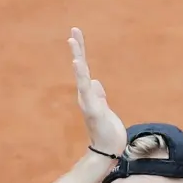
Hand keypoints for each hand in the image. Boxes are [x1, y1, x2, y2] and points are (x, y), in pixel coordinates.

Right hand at [68, 27, 126, 157]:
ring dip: (78, 60)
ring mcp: (88, 103)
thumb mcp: (105, 110)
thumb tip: (96, 81)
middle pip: (81, 69)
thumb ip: (100, 96)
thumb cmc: (108, 132)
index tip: (76, 34)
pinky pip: (87, 92)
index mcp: (90, 95)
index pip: (85, 70)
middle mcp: (86, 97)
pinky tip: (78, 65)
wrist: (108, 151)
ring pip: (82, 78)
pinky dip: (82, 78)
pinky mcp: (93, 111)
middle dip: (78, 50)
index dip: (81, 53)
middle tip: (74, 31)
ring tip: (73, 42)